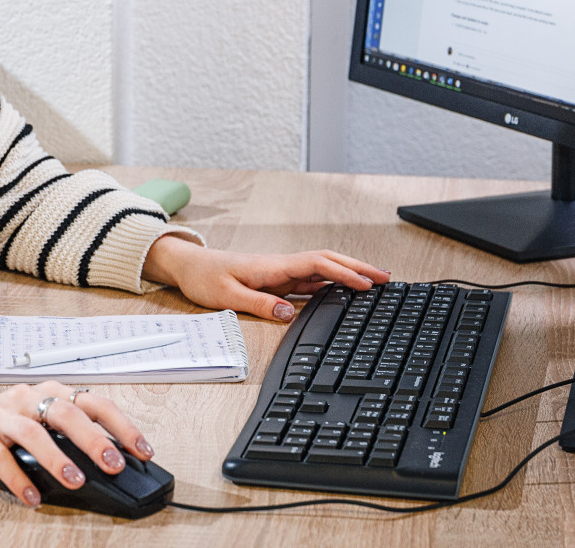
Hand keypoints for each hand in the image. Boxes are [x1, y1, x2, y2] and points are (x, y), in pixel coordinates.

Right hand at [0, 375, 152, 506]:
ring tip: (75, 481)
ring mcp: (1, 416)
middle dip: (92, 438)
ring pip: (32, 432)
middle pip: (64, 412)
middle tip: (113, 463)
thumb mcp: (38, 421)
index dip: (121, 425)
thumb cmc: (2, 423)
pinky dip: (17, 478)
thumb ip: (67, 434)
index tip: (143, 450)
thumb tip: (111, 460)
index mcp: (48, 392)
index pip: (92, 402)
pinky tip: (32, 497)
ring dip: (56, 458)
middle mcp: (27, 398)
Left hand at [142, 235, 389, 321]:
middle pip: (327, 262)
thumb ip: (258, 304)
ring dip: (348, 273)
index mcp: (272, 266)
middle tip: (386, 278)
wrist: (189, 265)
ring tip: (375, 282)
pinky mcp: (277, 280)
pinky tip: (344, 290)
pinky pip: (310, 278)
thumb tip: (289, 312)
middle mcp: (281, 266)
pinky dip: (331, 281)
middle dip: (357, 267)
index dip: (343, 273)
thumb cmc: (204, 278)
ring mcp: (280, 272)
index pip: (316, 265)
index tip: (366, 284)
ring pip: (322, 269)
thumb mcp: (226, 296)